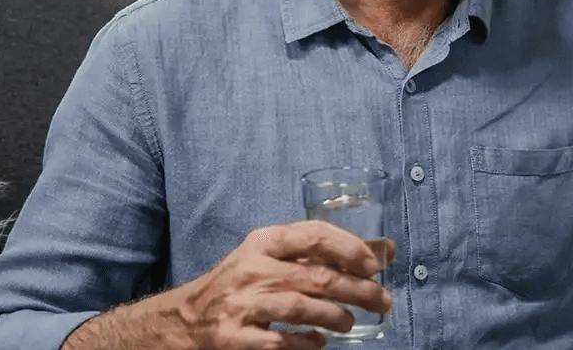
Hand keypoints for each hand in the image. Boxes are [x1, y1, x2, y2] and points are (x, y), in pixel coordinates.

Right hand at [168, 220, 395, 348]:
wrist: (185, 317)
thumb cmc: (243, 281)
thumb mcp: (277, 256)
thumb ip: (328, 252)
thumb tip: (387, 249)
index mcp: (264, 242)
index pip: (314, 235)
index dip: (350, 248)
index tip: (376, 264)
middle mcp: (251, 269)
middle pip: (317, 277)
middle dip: (359, 290)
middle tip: (383, 301)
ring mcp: (241, 304)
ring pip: (301, 309)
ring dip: (336, 317)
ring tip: (351, 321)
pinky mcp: (233, 338)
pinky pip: (279, 343)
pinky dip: (306, 343)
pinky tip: (320, 342)